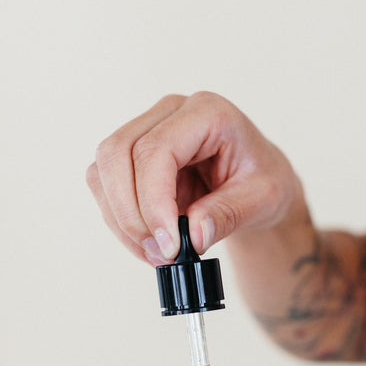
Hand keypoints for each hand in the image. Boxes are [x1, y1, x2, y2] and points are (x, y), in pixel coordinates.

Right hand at [86, 92, 302, 264]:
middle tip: (160, 253)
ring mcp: (146, 129)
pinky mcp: (131, 154)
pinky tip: (149, 241)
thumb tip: (192, 235)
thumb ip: (227, 215)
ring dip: (121, 220)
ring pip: (102, 170)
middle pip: (118, 153)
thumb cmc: (263, 181)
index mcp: (207, 112)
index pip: (157, 149)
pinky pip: (105, 185)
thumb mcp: (262, 200)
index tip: (169, 245)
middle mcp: (171, 112)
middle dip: (130, 213)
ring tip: (158, 252)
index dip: (153, 200)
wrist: (258, 183)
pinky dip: (119, 220)